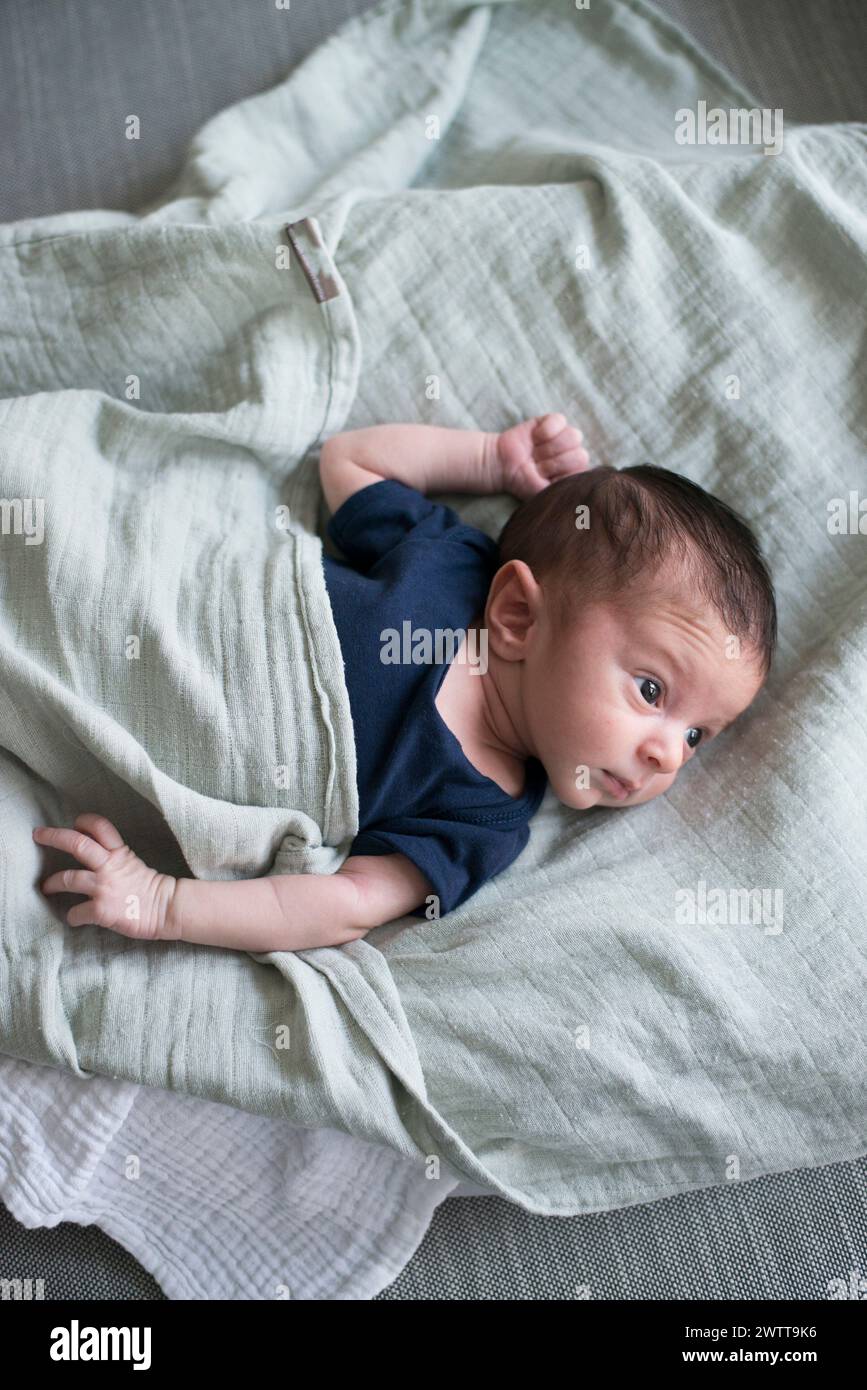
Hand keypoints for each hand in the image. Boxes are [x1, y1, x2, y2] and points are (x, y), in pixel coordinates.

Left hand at [33, 813, 176, 941]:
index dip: (84, 821)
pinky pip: (75, 912)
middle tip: (38, 834)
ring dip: (52, 882)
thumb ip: (115, 858)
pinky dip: (72, 916)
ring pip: (67, 878)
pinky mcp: (101, 910)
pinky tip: (73, 918)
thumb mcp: (135, 864)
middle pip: (77, 844)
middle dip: (53, 837)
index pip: (100, 827)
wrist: (167, 910)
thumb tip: (95, 856)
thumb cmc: (152, 889)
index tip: (74, 823)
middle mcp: (109, 867)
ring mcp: (104, 888)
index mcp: (120, 854)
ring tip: (46, 887)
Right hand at [495, 412, 589, 499]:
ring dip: (549, 447)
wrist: (502, 466)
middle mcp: (574, 454)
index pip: (583, 471)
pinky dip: (546, 431)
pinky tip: (535, 437)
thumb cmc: (524, 482)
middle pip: (580, 454)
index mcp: (576, 472)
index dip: (561, 475)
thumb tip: (583, 483)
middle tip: (537, 464)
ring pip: (573, 437)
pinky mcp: (554, 421)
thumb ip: (567, 488)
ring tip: (536, 452)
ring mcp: (565, 436)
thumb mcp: (545, 493)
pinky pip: (560, 420)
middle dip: (554, 462)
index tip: (544, 478)